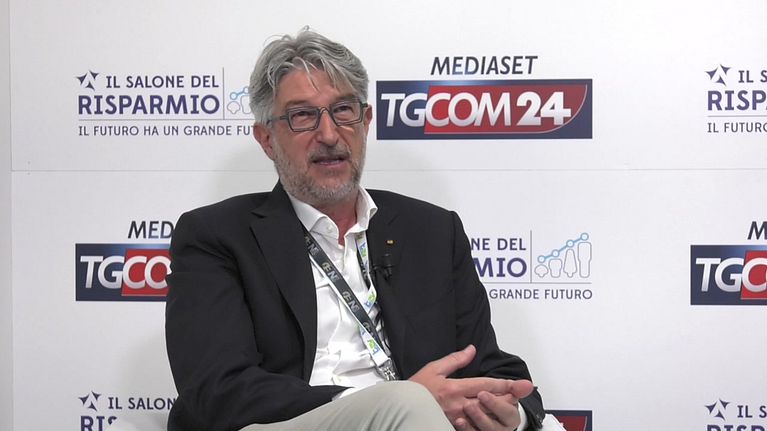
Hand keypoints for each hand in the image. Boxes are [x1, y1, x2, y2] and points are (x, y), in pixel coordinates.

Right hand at [408, 345, 533, 429]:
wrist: (401, 407)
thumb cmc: (415, 389)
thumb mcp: (434, 368)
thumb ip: (455, 359)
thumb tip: (471, 350)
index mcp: (456, 388)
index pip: (486, 384)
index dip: (504, 384)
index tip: (517, 383)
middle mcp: (460, 404)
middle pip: (490, 401)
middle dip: (508, 396)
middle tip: (523, 392)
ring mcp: (458, 417)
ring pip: (486, 414)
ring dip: (500, 408)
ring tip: (514, 403)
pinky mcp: (453, 425)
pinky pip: (474, 424)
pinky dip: (485, 420)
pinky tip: (493, 417)